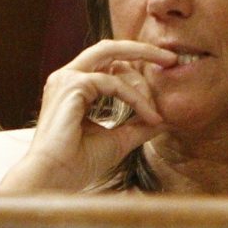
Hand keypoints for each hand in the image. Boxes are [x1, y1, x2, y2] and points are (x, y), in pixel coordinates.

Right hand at [0, 40, 177, 192]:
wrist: (55, 180)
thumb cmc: (78, 164)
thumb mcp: (118, 140)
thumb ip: (138, 126)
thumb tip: (164, 119)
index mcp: (73, 87)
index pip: (110, 64)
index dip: (138, 73)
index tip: (162, 90)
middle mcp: (67, 77)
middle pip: (110, 47)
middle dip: (143, 49)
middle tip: (171, 58)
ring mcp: (66, 78)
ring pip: (114, 59)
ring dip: (142, 83)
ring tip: (157, 109)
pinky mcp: (72, 86)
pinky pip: (114, 83)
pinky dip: (135, 98)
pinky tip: (148, 116)